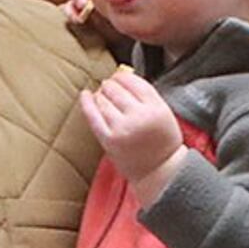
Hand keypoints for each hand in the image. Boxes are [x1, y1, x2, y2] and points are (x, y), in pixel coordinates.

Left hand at [79, 68, 185, 187]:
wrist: (159, 171)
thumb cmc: (162, 142)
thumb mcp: (164, 113)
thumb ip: (147, 96)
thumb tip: (122, 76)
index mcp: (156, 108)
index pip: (134, 82)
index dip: (122, 76)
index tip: (118, 76)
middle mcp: (139, 116)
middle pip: (117, 89)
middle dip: (110, 85)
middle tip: (108, 86)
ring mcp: (122, 128)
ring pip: (104, 100)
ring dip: (101, 94)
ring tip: (102, 96)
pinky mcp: (109, 139)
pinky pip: (93, 116)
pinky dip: (87, 103)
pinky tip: (85, 95)